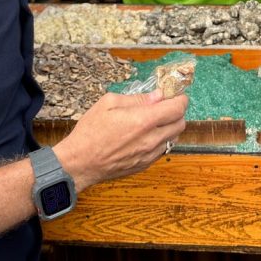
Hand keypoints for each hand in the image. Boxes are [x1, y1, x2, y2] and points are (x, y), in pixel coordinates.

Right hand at [53, 89, 187, 190]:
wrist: (79, 163)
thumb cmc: (90, 131)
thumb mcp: (109, 103)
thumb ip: (137, 99)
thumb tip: (157, 96)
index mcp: (144, 121)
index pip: (177, 108)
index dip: (180, 99)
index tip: (175, 95)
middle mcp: (151, 139)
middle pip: (180, 124)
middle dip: (176, 112)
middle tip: (164, 106)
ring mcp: (149, 154)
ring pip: (174, 138)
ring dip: (169, 127)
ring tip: (153, 121)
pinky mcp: (145, 165)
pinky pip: (163, 150)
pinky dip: (161, 140)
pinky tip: (145, 135)